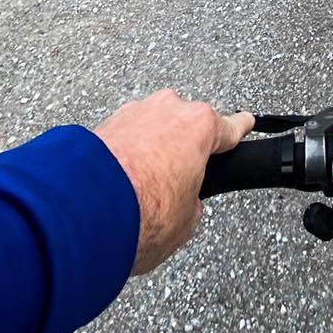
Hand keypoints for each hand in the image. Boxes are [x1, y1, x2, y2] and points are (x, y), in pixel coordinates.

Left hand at [94, 90, 253, 273]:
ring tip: (141, 188)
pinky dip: (124, 156)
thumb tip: (183, 203)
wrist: (86, 213)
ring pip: (151, 129)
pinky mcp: (103, 125)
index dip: (239, 128)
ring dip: (150, 151)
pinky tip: (119, 183)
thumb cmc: (142, 212)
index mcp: (199, 126)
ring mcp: (133, 113)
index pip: (229, 126)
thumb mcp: (187, 221)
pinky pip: (124, 139)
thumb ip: (192, 203)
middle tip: (176, 182)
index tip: (245, 122)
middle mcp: (168, 110)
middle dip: (181, 149)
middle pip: (184, 126)